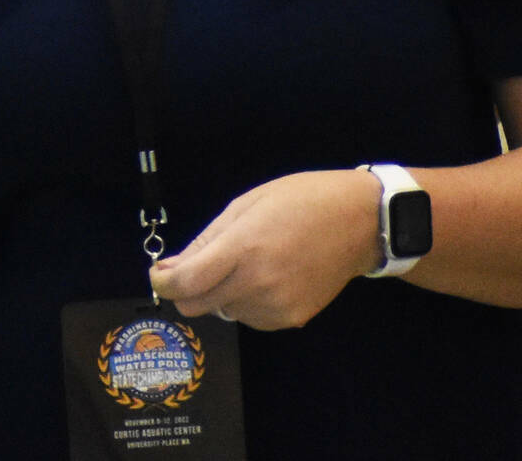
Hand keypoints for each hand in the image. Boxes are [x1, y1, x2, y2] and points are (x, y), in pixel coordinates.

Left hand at [149, 170, 382, 329]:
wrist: (360, 223)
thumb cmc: (302, 200)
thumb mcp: (249, 204)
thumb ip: (208, 239)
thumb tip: (173, 269)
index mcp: (244, 248)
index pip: (185, 284)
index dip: (163, 282)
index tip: (161, 273)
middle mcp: (256, 284)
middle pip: (196, 306)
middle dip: (189, 289)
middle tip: (203, 265)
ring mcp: (274, 306)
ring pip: (223, 312)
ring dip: (223, 293)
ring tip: (251, 263)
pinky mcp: (290, 320)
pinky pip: (249, 318)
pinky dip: (247, 301)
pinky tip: (268, 276)